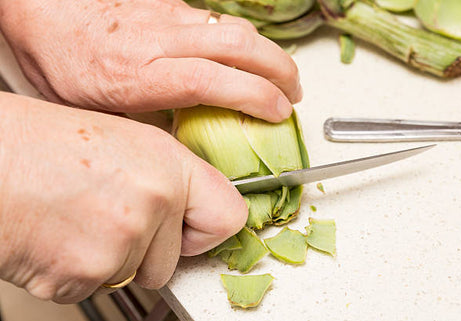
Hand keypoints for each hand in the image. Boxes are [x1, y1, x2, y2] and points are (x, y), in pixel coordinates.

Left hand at [0, 0, 301, 121]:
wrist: (35, 11)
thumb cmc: (57, 61)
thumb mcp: (96, 113)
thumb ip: (145, 127)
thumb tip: (180, 144)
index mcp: (140, 75)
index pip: (215, 82)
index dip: (257, 97)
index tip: (279, 113)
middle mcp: (158, 39)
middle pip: (238, 45)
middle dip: (280, 69)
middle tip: (295, 91)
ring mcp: (165, 15)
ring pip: (233, 26)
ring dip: (267, 51)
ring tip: (281, 73)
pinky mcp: (166, 2)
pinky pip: (214, 17)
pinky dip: (240, 37)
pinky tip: (244, 54)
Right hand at [0, 93, 246, 302]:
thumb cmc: (46, 145)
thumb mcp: (128, 142)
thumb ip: (170, 179)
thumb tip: (194, 209)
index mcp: (169, 166)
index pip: (228, 216)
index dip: (207, 228)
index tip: (193, 229)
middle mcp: (153, 202)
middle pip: (173, 259)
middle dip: (146, 249)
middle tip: (109, 214)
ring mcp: (121, 242)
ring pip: (134, 275)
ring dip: (110, 258)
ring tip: (79, 217)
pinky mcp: (84, 275)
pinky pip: (96, 286)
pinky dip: (78, 270)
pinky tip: (61, 235)